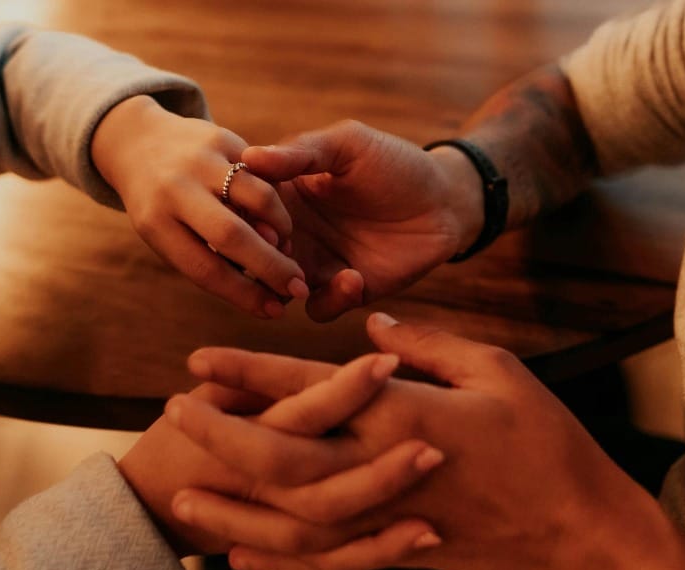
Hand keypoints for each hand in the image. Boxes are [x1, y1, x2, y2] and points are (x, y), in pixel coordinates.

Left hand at [91, 95, 308, 318]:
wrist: (139, 144)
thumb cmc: (162, 208)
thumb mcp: (169, 237)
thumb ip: (211, 262)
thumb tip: (267, 296)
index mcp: (154, 223)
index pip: (204, 268)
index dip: (243, 294)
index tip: (272, 312)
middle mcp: (174, 189)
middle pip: (232, 236)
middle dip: (271, 267)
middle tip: (298, 287)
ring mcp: (199, 160)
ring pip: (259, 198)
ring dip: (281, 229)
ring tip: (286, 246)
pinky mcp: (222, 138)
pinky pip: (263, 175)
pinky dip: (275, 202)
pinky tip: (276, 219)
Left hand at [165, 313, 619, 569]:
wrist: (575, 526)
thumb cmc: (543, 438)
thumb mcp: (494, 368)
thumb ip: (427, 344)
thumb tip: (374, 323)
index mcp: (405, 415)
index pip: (309, 391)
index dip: (250, 374)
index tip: (200, 358)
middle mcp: (383, 471)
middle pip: (281, 461)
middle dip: (221, 437)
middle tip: (173, 413)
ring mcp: (386, 520)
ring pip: (290, 521)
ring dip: (233, 507)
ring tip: (185, 494)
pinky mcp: (396, 552)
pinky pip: (324, 562)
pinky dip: (279, 560)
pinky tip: (241, 554)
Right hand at [242, 121, 484, 321]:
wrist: (444, 199)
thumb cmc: (394, 163)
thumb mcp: (347, 145)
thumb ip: (302, 152)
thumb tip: (250, 157)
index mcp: (285, 195)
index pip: (244, 210)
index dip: (241, 215)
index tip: (252, 213)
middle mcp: (294, 233)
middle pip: (253, 256)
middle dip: (257, 257)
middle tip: (278, 246)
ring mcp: (317, 265)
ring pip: (278, 288)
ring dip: (285, 285)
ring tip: (304, 275)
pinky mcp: (345, 290)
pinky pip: (320, 308)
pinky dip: (329, 299)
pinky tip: (354, 277)